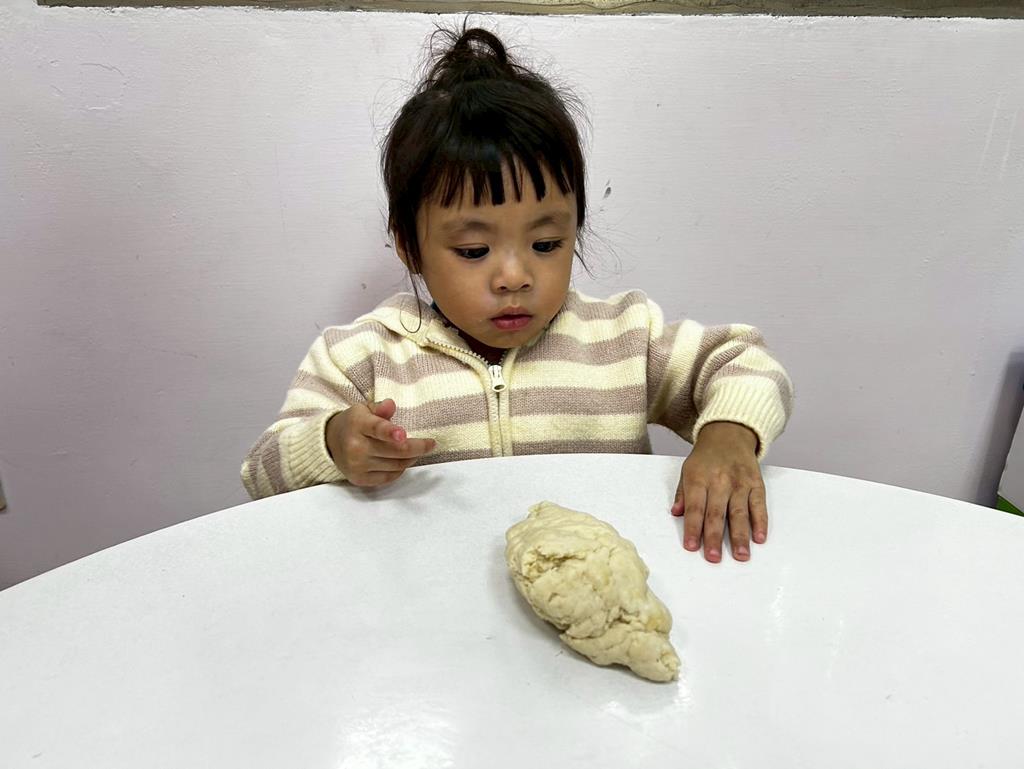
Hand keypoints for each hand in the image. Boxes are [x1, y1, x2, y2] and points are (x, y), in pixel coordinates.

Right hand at [326, 399, 435, 486]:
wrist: (331, 443)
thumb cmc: (355, 423)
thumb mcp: (364, 409)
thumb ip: (379, 408)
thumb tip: (390, 405)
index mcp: (358, 424)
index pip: (376, 429)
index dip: (390, 432)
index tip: (403, 434)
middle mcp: (356, 447)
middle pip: (395, 451)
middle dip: (418, 447)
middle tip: (430, 444)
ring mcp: (357, 465)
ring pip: (396, 465)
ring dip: (411, 458)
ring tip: (415, 450)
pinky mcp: (360, 479)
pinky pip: (389, 477)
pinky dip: (400, 469)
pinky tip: (401, 461)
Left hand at [671, 421, 766, 562]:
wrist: (729, 434)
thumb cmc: (706, 457)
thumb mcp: (687, 470)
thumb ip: (682, 493)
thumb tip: (676, 513)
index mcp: (698, 478)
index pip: (695, 507)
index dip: (692, 528)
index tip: (691, 546)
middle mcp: (720, 481)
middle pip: (716, 513)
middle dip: (714, 537)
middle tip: (713, 558)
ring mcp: (740, 483)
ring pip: (739, 513)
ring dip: (740, 536)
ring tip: (741, 556)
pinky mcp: (756, 483)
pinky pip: (759, 505)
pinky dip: (760, 522)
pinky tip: (759, 538)